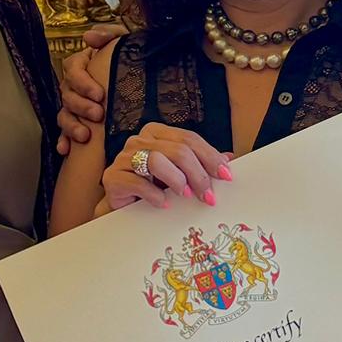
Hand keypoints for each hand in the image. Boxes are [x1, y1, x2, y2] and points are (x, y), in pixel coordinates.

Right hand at [56, 24, 127, 153]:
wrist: (145, 87)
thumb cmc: (130, 62)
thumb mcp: (124, 44)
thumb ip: (109, 35)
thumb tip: (89, 37)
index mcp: (83, 65)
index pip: (73, 68)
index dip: (83, 82)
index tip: (100, 94)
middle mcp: (74, 86)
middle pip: (68, 94)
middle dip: (81, 106)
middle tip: (98, 115)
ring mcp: (74, 106)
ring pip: (64, 115)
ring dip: (72, 126)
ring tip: (84, 136)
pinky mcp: (77, 124)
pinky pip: (64, 133)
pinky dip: (64, 141)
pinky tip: (66, 150)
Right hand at [103, 123, 232, 210]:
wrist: (123, 207)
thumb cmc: (152, 187)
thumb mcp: (180, 173)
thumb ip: (201, 164)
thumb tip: (228, 159)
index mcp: (157, 133)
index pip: (189, 139)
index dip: (210, 156)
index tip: (225, 175)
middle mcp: (139, 140)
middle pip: (177, 150)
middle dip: (198, 174)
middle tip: (208, 195)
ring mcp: (124, 157)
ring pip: (157, 160)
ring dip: (177, 179)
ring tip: (186, 195)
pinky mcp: (113, 177)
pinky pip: (137, 182)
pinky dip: (155, 194)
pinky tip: (164, 203)